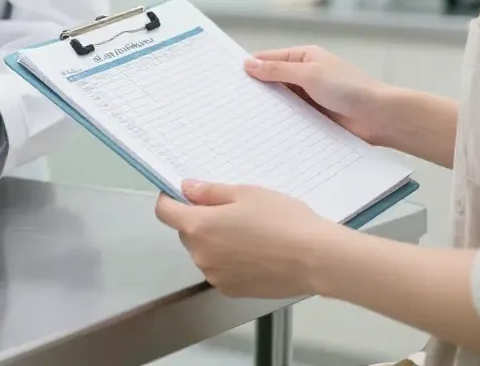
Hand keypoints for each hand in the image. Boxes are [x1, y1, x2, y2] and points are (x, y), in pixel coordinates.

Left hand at [154, 180, 339, 298]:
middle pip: (186, 232)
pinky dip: (229, 260)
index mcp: (200, 227)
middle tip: (230, 210)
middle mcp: (201, 255)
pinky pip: (220, 269)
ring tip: (248, 232)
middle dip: (200, 219)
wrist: (315, 258)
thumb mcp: (246, 193)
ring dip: (215, 241)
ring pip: (204, 252)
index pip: (165, 212)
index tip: (181, 193)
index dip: (170, 199)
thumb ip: (210, 192)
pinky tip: (254, 251)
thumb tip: (186, 189)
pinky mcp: (231, 290)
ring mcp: (215, 276)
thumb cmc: (283, 221)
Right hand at [245, 45, 390, 145]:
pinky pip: (292, 117)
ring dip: (270, 107)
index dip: (250, 66)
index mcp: (305, 57)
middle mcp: (306, 75)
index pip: (269, 58)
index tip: (230, 78)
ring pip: (282, 101)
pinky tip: (267, 129)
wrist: (380, 117)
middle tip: (232, 101)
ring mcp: (310, 97)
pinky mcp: (315, 117)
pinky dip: (282, 121)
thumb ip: (278, 70)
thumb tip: (249, 63)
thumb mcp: (309, 74)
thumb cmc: (350, 88)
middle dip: (256, 89)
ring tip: (244, 117)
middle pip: (273, 80)